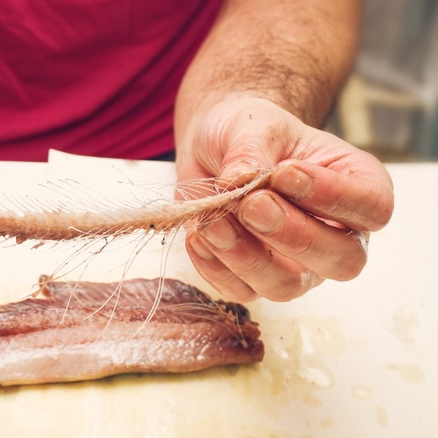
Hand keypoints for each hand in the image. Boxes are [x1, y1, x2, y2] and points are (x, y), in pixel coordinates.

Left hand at [177, 98, 393, 301]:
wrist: (214, 148)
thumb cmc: (250, 133)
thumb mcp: (254, 125)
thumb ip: (251, 149)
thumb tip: (238, 180)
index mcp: (357, 186)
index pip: (373, 208)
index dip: (334, 197)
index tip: (285, 173)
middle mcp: (336, 234)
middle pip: (341, 260)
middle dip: (294, 236)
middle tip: (252, 204)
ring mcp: (298, 264)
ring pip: (287, 285)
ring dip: (247, 257)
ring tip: (214, 221)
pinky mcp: (253, 279)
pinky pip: (240, 289)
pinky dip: (214, 266)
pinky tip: (198, 235)